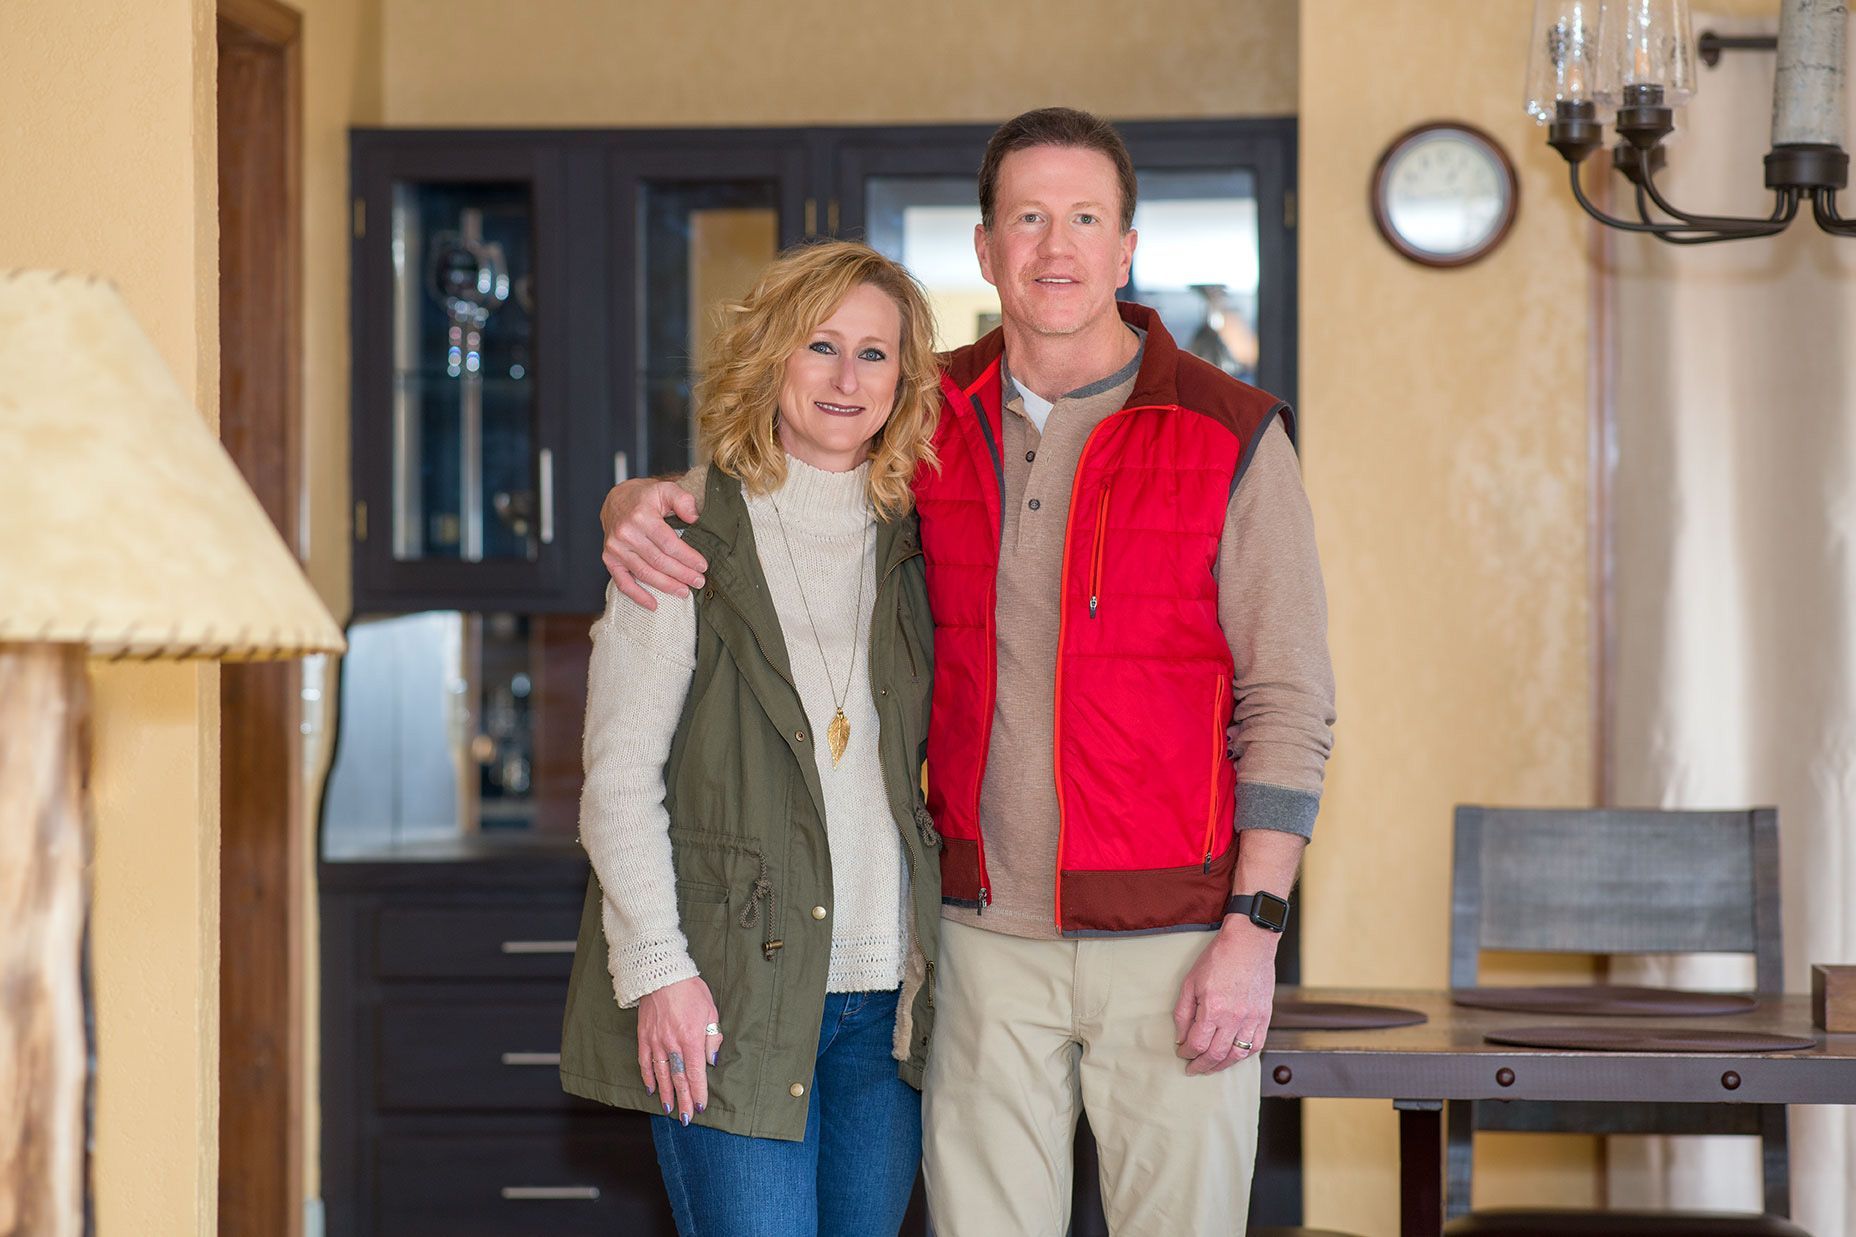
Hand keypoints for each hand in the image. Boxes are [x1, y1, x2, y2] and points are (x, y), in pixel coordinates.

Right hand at [600, 478, 706, 609]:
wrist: (617, 500)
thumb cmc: (646, 497)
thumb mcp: (666, 489)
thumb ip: (682, 500)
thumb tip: (694, 518)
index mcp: (641, 516)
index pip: (669, 543)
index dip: (687, 557)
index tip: (703, 566)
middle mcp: (625, 533)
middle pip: (659, 561)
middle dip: (682, 574)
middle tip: (699, 582)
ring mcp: (615, 548)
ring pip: (645, 573)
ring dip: (666, 586)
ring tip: (684, 592)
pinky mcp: (609, 559)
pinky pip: (622, 582)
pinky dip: (638, 596)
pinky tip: (653, 605)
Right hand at [636, 976, 724, 1123]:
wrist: (662, 974)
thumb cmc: (690, 991)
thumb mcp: (711, 1011)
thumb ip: (712, 1037)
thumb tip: (710, 1060)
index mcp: (690, 1039)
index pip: (696, 1073)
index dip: (699, 1092)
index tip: (700, 1107)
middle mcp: (672, 1044)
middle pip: (678, 1079)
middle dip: (683, 1100)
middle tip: (685, 1119)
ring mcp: (655, 1042)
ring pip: (660, 1074)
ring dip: (666, 1093)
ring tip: (669, 1109)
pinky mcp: (644, 1037)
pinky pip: (645, 1062)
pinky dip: (647, 1077)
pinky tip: (651, 1089)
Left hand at [1172, 919, 1278, 1075]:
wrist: (1249, 942)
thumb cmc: (1218, 958)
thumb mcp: (1190, 982)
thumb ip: (1183, 1012)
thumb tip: (1181, 1037)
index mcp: (1213, 1008)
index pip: (1197, 1043)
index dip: (1187, 1052)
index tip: (1182, 1053)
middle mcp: (1234, 1017)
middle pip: (1216, 1054)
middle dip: (1202, 1065)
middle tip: (1193, 1068)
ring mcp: (1252, 1018)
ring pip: (1237, 1055)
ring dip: (1222, 1065)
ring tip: (1212, 1066)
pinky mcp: (1264, 1016)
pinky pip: (1256, 1045)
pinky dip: (1244, 1055)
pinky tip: (1234, 1056)